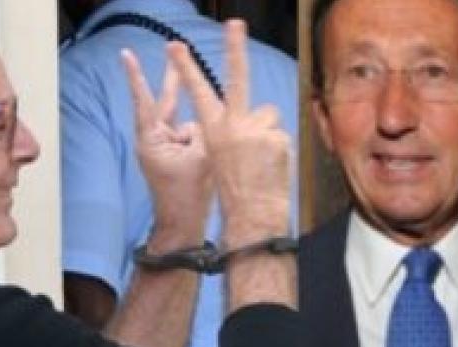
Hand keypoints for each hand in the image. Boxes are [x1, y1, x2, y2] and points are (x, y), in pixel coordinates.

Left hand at [121, 47, 210, 239]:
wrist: (183, 225)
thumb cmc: (186, 194)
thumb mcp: (200, 157)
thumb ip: (201, 132)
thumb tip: (201, 122)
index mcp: (152, 139)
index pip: (144, 100)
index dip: (136, 76)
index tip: (125, 54)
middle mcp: (154, 140)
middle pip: (166, 105)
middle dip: (175, 84)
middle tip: (175, 52)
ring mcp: (164, 149)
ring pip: (186, 126)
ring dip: (197, 136)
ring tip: (199, 158)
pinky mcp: (175, 158)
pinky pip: (190, 140)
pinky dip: (199, 145)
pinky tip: (205, 161)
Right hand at [166, 20, 290, 244]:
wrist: (253, 213)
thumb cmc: (237, 188)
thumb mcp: (222, 156)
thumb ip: (235, 130)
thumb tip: (258, 113)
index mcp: (213, 130)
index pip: (198, 92)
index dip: (187, 69)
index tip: (176, 46)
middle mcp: (232, 124)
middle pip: (236, 79)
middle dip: (234, 47)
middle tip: (235, 23)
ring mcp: (254, 129)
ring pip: (268, 115)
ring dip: (268, 130)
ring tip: (262, 157)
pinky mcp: (275, 137)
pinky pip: (280, 133)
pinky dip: (279, 147)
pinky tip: (272, 166)